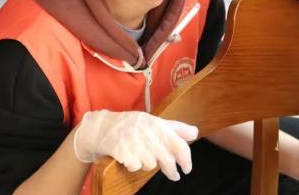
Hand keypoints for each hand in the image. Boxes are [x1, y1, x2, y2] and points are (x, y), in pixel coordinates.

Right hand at [73, 110, 198, 180]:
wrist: (103, 126)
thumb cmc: (133, 125)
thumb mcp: (155, 122)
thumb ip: (176, 128)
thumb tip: (195, 133)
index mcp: (159, 125)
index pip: (179, 144)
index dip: (186, 159)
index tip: (187, 169)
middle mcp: (149, 133)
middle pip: (167, 160)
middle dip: (171, 171)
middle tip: (174, 175)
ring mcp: (135, 142)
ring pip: (150, 165)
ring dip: (148, 164)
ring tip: (141, 155)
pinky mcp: (123, 151)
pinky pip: (135, 166)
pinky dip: (133, 165)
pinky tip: (129, 157)